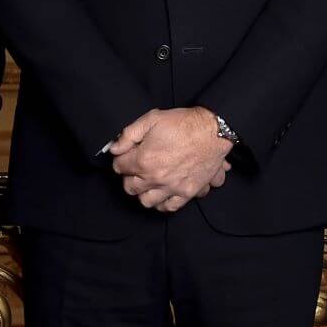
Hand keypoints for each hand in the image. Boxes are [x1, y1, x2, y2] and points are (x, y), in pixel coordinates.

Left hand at [110, 107, 231, 212]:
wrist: (212, 130)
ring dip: (143, 192)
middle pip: (130, 187)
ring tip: (147, 182)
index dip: (120, 159)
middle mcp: (155, 178)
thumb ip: (129, 134)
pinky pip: (169, 207)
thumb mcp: (152, 119)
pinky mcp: (186, 192)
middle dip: (129, 177)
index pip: (119, 167)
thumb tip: (114, 148)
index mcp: (144, 159)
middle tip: (135, 168)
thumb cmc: (183, 123)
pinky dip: (162, 203)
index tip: (125, 155)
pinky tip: (162, 193)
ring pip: (146, 201)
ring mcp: (171, 187)